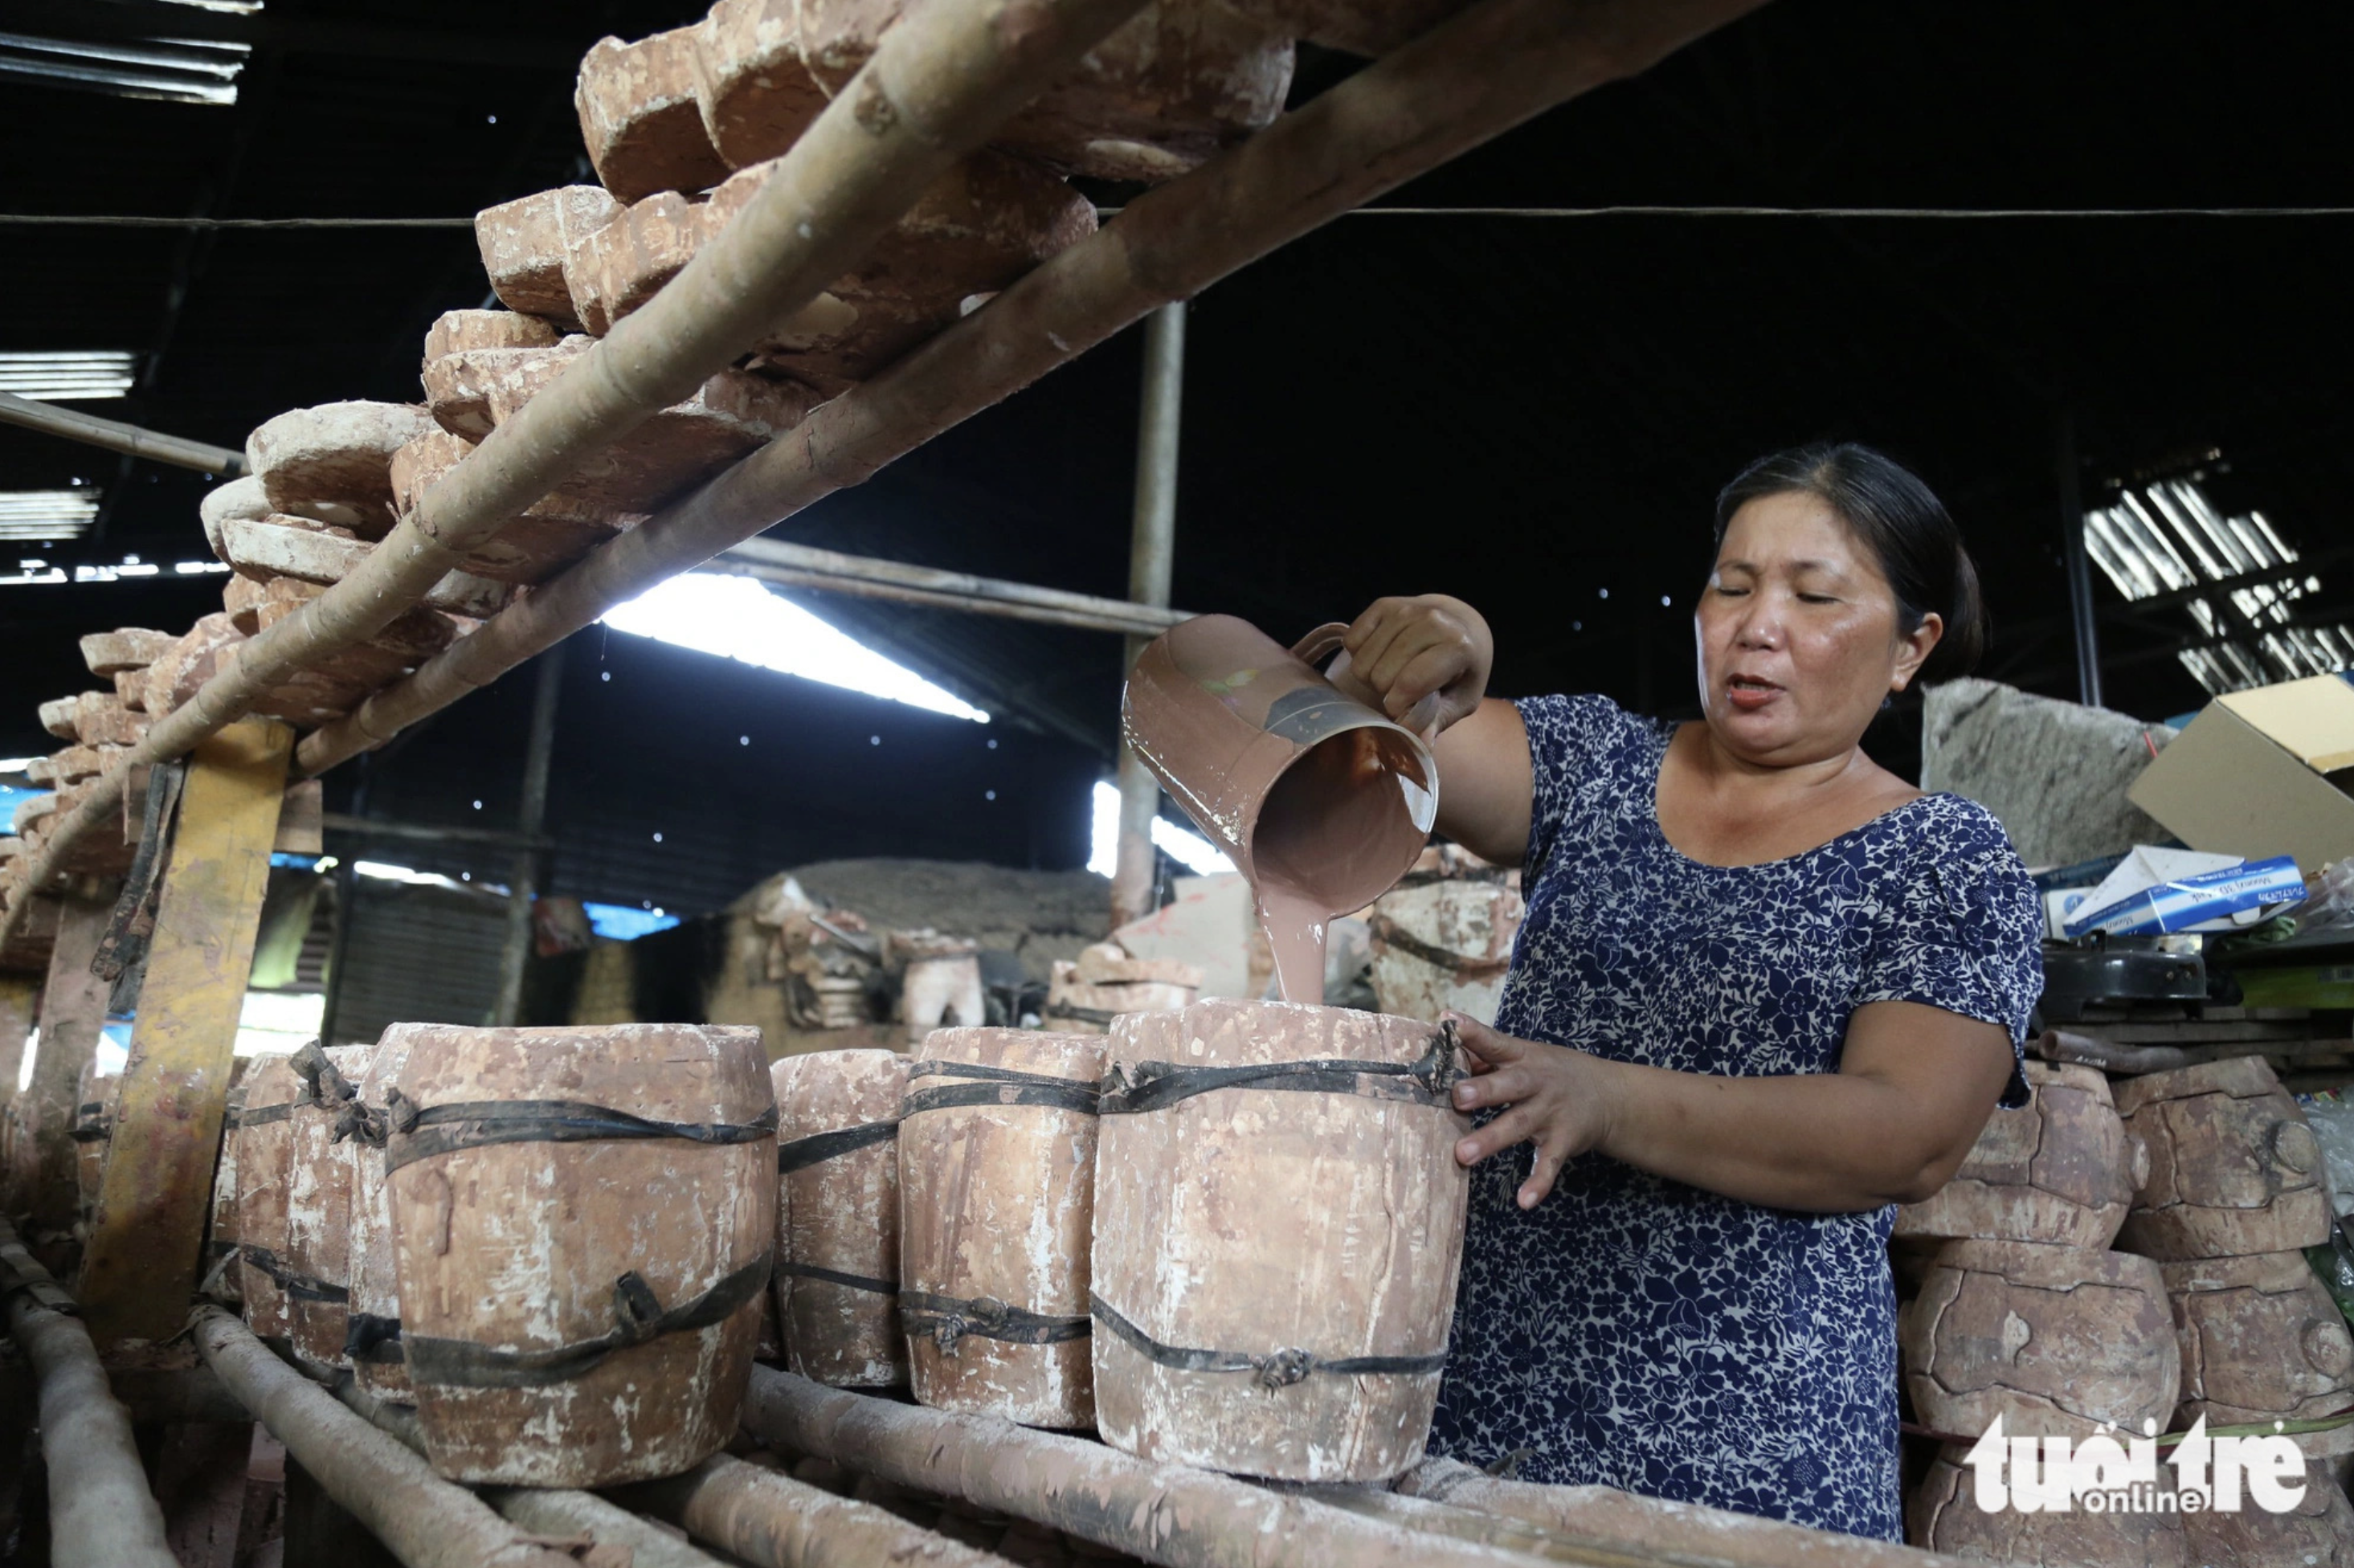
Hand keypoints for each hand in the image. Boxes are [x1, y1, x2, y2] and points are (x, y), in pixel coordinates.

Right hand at [1339, 595, 1493, 733]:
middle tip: (1402, 689)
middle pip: (1380, 675)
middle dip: (1386, 691)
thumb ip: (1438, 720)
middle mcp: (1431, 620)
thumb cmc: (1460, 671)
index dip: (1399, 706)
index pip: (1410, 682)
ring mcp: (1405, 608)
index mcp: (1457, 645)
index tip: (1404, 711)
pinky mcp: (1383, 604)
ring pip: (1361, 660)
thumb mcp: (1461, 701)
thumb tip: (1420, 744)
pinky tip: (1382, 654)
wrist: (1461, 626)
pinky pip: (1352, 641)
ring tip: (1393, 673)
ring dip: (1372, 675)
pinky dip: (1361, 655)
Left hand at [1447, 1013, 1616, 1208]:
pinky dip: (1538, 1182)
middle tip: (1457, 1097)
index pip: (1495, 1041)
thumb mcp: (1525, 1055)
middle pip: (1509, 1084)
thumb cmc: (1551, 1073)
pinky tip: (1524, 1200)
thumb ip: (1486, 1056)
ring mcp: (1550, 1112)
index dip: (1472, 1033)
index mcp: (1522, 1056)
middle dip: (1483, 1090)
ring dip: (1491, 1139)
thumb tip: (1443, 1052)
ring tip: (1464, 1155)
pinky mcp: (1564, 1141)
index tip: (1448, 1023)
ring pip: (1519, 1125)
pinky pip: (1548, 1163)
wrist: (1610, 1095)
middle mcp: (1537, 1082)